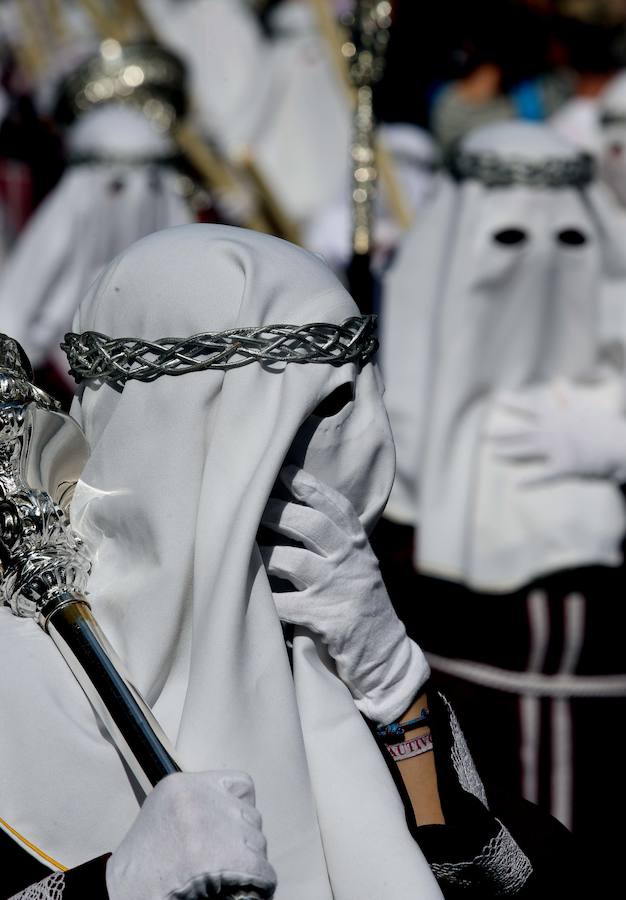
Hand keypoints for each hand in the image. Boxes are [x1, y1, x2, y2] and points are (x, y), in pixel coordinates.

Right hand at [105, 771, 275, 899]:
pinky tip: (246, 890)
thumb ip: (198, 803)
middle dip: (244, 840)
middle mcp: (199, 798)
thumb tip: (237, 812)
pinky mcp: (220, 858)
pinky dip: (258, 883)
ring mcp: (210, 826)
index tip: (232, 830)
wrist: (121, 894)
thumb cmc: (143, 863)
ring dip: (250, 862)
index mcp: (182, 785)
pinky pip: (260, 868)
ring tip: (232, 877)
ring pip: (257, 842)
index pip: (240, 784)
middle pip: (249, 816)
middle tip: (230, 862)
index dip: (241, 809)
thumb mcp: (164, 813)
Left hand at [259, 466, 428, 724]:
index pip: (336, 506)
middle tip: (249, 506)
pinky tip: (246, 597)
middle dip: (278, 512)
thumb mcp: (357, 565)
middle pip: (313, 526)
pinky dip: (265, 601)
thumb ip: (334, 540)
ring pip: (295, 563)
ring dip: (264, 556)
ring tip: (239, 551)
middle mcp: (352, 562)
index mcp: (357, 545)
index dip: (310, 486)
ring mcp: (341, 592)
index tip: (284, 470)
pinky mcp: (329, 622)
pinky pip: (287, 607)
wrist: (384, 655)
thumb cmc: (358, 603)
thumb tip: (293, 507)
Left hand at [485, 380, 625, 484]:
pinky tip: (516, 485)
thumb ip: (568, 396)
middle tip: (483, 434)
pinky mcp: (565, 467)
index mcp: (559, 415)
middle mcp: (553, 431)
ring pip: (526, 452)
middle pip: (521, 432)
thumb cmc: (606, 426)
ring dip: (508, 454)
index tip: (498, 398)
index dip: (514, 402)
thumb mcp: (587, 407)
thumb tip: (558, 382)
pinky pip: (543, 476)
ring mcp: (557, 449)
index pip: (532, 406)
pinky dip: (530, 482)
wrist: (623, 446)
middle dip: (501, 433)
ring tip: (493, 455)